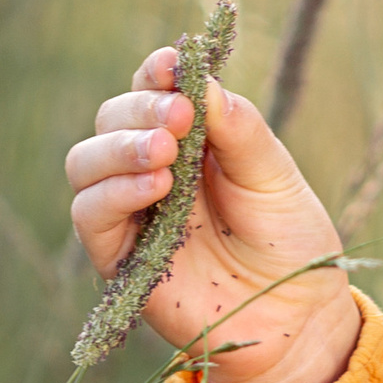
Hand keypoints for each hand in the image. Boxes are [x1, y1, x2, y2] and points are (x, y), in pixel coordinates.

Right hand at [64, 54, 363, 382]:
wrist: (297, 318)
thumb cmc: (290, 242)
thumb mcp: (274, 176)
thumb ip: (239, 130)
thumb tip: (201, 82)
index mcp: (190, 140)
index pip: (151, 91)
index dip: (153, 74)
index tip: (171, 64)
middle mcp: (152, 170)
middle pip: (111, 119)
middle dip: (138, 108)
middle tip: (177, 115)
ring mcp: (131, 213)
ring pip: (85, 162)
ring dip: (118, 148)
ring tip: (163, 151)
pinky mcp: (120, 258)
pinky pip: (90, 216)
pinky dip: (114, 193)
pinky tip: (155, 188)